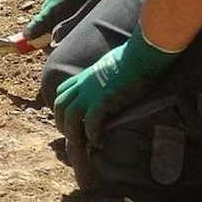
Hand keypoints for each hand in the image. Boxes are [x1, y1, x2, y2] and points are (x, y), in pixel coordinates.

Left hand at [54, 29, 177, 146]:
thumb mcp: (111, 64)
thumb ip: (106, 73)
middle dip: (61, 123)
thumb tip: (115, 76)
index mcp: (85, 75)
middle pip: (61, 106)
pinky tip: (99, 144)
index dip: (62, 106)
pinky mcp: (102, 101)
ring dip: (73, 133)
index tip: (67, 118)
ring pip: (70, 117)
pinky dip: (92, 135)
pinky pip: (90, 123)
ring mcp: (90, 93)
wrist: (140, 56)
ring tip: (81, 146)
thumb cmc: (132, 57)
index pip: (63, 91)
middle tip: (72, 137)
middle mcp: (83, 84)